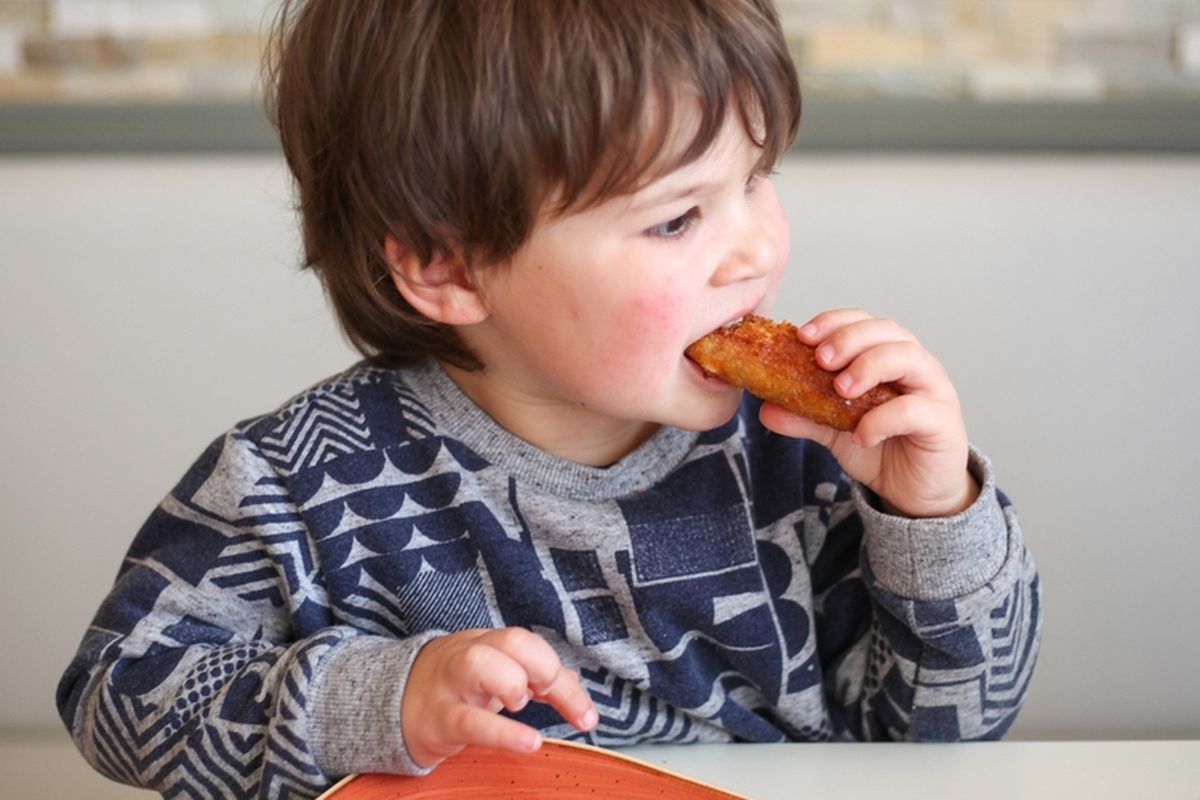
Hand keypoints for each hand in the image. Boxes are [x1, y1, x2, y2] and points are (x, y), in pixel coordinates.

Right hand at [401, 627, 598, 768]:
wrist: (388, 706)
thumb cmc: (451, 690)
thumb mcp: (492, 675)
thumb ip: (534, 677)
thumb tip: (573, 682)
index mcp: (487, 643)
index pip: (531, 644)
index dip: (559, 672)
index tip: (584, 713)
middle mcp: (469, 654)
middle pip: (512, 640)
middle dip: (543, 667)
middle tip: (551, 697)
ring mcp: (450, 684)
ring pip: (481, 663)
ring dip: (514, 682)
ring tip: (523, 706)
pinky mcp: (437, 719)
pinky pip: (470, 721)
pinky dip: (504, 732)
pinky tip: (529, 742)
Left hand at [759, 309, 977, 517]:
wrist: (914, 491)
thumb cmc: (882, 447)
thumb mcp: (834, 430)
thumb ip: (804, 416)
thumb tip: (766, 408)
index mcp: (886, 355)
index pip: (862, 322)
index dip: (833, 323)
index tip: (803, 336)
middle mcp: (914, 364)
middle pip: (886, 330)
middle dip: (849, 339)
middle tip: (820, 360)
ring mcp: (933, 389)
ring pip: (907, 357)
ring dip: (869, 366)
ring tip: (840, 391)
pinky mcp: (943, 421)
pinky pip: (914, 409)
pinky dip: (882, 419)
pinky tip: (861, 435)